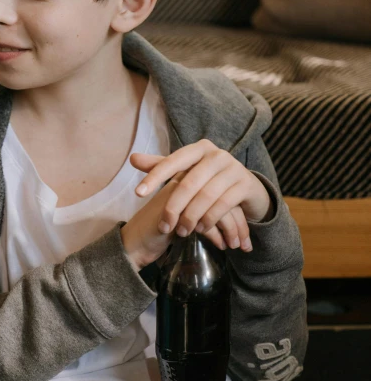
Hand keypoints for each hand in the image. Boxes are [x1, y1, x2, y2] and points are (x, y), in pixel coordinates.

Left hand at [121, 140, 272, 267]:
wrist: (247, 189)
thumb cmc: (209, 180)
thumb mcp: (187, 172)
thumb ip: (161, 166)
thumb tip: (132, 158)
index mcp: (199, 148)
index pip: (172, 161)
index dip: (154, 177)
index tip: (138, 193)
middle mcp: (217, 154)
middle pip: (188, 183)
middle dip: (174, 207)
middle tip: (165, 226)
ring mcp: (234, 168)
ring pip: (205, 196)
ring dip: (191, 217)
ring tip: (182, 231)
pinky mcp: (245, 184)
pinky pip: (223, 204)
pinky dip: (210, 219)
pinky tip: (201, 230)